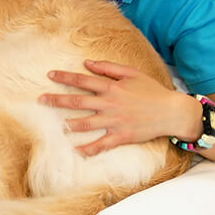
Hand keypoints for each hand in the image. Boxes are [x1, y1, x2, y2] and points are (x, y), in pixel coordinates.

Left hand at [40, 59, 196, 155]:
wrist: (173, 112)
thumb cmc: (152, 90)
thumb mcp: (132, 73)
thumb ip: (108, 68)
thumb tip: (87, 63)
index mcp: (112, 87)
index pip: (83, 80)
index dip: (65, 77)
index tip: (50, 75)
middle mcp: (110, 104)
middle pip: (78, 101)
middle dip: (57, 100)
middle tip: (41, 100)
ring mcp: (115, 121)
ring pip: (86, 123)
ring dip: (68, 124)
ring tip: (55, 124)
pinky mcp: (122, 136)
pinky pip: (101, 144)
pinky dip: (88, 149)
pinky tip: (76, 151)